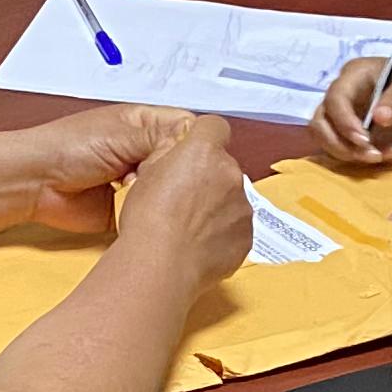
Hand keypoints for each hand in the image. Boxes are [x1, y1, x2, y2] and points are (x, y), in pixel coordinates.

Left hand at [4, 105, 199, 235]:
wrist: (36, 182)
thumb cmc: (68, 146)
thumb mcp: (123, 133)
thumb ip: (161, 136)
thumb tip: (197, 142)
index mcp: (144, 124)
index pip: (187, 131)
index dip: (197, 145)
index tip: (205, 159)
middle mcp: (143, 152)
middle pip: (182, 164)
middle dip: (184, 175)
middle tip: (183, 183)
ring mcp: (136, 183)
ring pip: (170, 191)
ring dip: (167, 195)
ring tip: (164, 197)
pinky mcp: (128, 209)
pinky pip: (152, 214)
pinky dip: (154, 215)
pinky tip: (154, 214)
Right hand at [113, 115, 251, 290]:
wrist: (160, 265)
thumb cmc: (147, 221)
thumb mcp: (145, 174)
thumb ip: (168, 156)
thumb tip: (177, 154)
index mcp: (203, 152)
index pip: (214, 126)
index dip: (203, 137)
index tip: (192, 152)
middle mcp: (230, 174)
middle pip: (224, 165)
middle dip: (208, 177)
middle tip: (182, 199)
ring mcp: (242, 207)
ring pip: (232, 197)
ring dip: (216, 206)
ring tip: (189, 228)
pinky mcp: (246, 237)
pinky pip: (236, 227)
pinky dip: (222, 233)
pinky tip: (198, 245)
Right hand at [311, 50, 391, 168]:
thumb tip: (378, 118)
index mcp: (353, 76)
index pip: (335, 98)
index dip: (344, 122)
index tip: (364, 141)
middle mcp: (342, 97)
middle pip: (320, 124)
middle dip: (341, 145)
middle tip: (373, 156)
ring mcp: (344, 117)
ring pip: (328, 142)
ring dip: (353, 155)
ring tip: (390, 155)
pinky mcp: (351, 136)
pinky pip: (347, 152)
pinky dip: (367, 160)